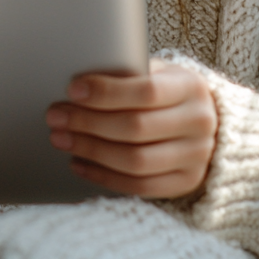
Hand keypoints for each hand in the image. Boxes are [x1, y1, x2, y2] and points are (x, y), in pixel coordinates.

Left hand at [45, 59, 217, 198]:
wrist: (202, 120)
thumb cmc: (166, 90)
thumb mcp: (156, 72)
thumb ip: (127, 74)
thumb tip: (78, 83)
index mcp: (190, 86)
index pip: (146, 91)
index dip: (107, 92)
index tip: (73, 90)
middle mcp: (199, 123)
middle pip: (136, 128)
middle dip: (88, 122)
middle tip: (56, 116)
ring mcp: (196, 157)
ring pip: (135, 161)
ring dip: (91, 150)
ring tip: (61, 138)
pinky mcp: (186, 183)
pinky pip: (139, 186)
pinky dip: (104, 177)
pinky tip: (79, 163)